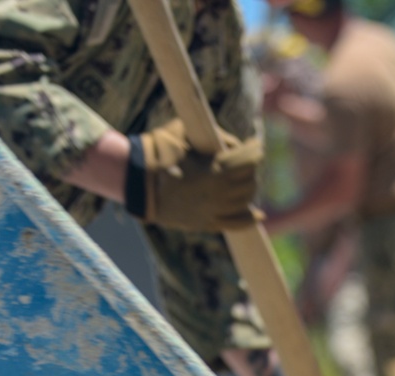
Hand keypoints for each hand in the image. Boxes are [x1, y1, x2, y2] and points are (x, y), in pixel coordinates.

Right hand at [130, 119, 262, 231]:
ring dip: (248, 188)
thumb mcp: (187, 132)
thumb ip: (215, 137)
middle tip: (246, 161)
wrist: (136, 181)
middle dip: (251, 169)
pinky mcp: (206, 223)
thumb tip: (235, 146)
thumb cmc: (159, 151)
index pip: (248, 161)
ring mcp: (213, 211)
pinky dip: (249, 219)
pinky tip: (257, 214)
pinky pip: (235, 225)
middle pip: (250, 182)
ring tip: (245, 179)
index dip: (255, 150)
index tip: (256, 145)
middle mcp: (218, 194)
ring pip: (245, 202)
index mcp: (215, 170)